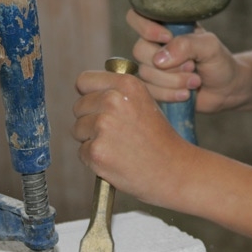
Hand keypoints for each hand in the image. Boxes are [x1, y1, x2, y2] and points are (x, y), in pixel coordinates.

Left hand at [72, 70, 195, 203]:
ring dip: (91, 139)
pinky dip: (94, 158)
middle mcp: (112, 101)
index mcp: (126, 85)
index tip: (96, 106)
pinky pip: (82, 152)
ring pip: (78, 129)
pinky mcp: (96, 151)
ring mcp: (102, 126)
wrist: (174, 170)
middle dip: (90, 120)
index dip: (88, 95)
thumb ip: (118, 93)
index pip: (85, 81)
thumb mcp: (145, 103)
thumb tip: (87, 90)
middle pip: (79, 106)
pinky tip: (116, 160)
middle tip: (115, 133)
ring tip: (118, 147)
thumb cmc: (160, 139)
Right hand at [127, 9, 247, 112]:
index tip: (167, 38)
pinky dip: (169, 94)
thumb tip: (159, 60)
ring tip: (195, 82)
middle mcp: (155, 44)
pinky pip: (149, 91)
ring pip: (145, 73)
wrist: (226, 89)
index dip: (146, 29)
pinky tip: (186, 94)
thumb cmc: (219, 62)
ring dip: (173, 81)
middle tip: (192, 67)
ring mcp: (152, 67)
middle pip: (140, 50)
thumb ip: (186, 45)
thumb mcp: (209, 46)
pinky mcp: (154, 87)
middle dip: (169, 65)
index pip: (137, 17)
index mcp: (166, 26)